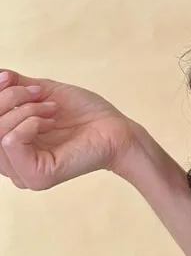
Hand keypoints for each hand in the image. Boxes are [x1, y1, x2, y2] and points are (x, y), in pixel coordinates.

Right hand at [0, 68, 139, 189]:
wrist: (115, 127)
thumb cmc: (82, 112)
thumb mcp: (41, 92)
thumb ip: (13, 86)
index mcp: (10, 146)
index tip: (11, 78)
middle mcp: (11, 164)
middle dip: (9, 98)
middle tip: (39, 95)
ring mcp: (22, 173)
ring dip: (26, 110)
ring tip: (51, 110)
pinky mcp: (36, 177)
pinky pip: (11, 142)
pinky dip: (29, 123)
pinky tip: (49, 122)